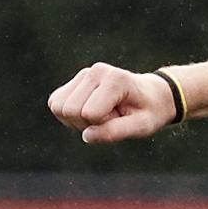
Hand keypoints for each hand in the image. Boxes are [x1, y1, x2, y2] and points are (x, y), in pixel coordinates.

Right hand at [47, 64, 177, 142]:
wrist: (152, 95)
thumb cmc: (149, 112)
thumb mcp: (141, 127)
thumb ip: (115, 132)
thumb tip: (86, 136)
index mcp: (115, 80)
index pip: (88, 113)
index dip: (102, 125)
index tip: (120, 118)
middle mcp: (96, 71)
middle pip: (69, 110)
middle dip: (87, 123)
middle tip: (110, 118)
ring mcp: (83, 74)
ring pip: (58, 107)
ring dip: (78, 120)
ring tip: (102, 115)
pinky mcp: (74, 82)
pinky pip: (55, 104)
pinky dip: (70, 116)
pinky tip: (91, 112)